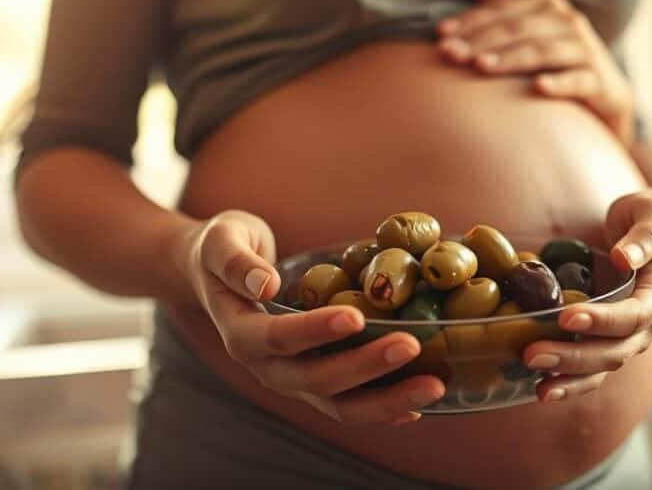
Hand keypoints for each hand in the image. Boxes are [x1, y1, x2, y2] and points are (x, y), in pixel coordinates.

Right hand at [183, 210, 445, 423]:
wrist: (218, 274)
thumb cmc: (223, 248)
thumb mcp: (221, 241)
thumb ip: (237, 262)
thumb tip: (264, 284)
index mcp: (240, 334)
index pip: (278, 339)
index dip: (316, 331)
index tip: (356, 315)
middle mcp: (266, 368)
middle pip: (316, 379)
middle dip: (366, 365)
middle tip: (411, 343)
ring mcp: (292, 380)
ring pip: (339, 404)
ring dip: (387, 400)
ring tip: (433, 385)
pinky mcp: (314, 382)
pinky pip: (349, 405)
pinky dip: (384, 409)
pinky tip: (420, 405)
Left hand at [437, 0, 635, 145]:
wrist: (607, 94)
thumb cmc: (560, 60)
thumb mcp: (535, 31)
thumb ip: (508, 10)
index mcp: (549, 5)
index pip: (503, 11)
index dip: (470, 22)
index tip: (440, 35)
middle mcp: (570, 22)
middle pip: (518, 30)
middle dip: (480, 41)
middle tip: (451, 55)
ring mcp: (587, 50)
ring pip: (542, 52)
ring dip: (510, 59)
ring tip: (480, 67)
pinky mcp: (600, 81)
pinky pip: (578, 80)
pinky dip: (558, 83)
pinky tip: (537, 88)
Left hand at [522, 189, 651, 400]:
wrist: (650, 232)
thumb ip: (645, 235)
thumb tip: (623, 258)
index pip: (632, 316)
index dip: (602, 320)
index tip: (567, 317)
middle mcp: (643, 327)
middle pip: (612, 352)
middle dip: (573, 357)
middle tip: (532, 354)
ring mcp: (624, 339)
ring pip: (600, 369)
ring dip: (568, 379)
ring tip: (536, 386)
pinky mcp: (603, 340)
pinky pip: (588, 370)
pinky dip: (566, 381)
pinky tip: (537, 389)